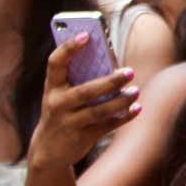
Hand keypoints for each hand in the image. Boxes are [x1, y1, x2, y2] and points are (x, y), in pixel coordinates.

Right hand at [25, 34, 138, 170]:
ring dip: (121, 101)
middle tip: (130, 71)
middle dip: (110, 81)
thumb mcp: (62, 96)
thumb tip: (113, 64)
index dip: (69, 48)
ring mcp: (69, 122)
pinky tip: (137, 108)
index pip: (55, 63)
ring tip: (136, 91)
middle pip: (85, 91)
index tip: (86, 35)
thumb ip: (81, 81)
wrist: (48, 150)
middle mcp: (57, 104)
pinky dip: (124, 117)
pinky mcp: (82, 137)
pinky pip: (107, 126)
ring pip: (99, 111)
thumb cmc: (62, 113)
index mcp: (51, 87)